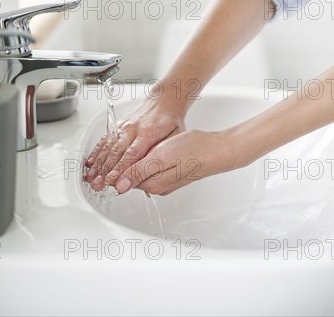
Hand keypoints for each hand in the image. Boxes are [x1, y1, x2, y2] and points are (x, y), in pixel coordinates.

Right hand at [85, 98, 185, 190]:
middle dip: (105, 170)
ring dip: (98, 164)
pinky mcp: (118, 126)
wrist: (164, 101)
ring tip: (91, 178)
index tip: (113, 180)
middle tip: (99, 184)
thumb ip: (162, 154)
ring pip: (108, 147)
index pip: (132, 154)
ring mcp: (124, 127)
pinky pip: (105, 140)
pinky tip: (91, 163)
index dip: (121, 168)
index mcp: (148, 133)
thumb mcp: (175, 137)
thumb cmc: (170, 121)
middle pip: (116, 152)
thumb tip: (151, 173)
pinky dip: (96, 152)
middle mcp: (132, 129)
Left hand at [113, 129, 235, 194]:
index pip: (124, 178)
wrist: (217, 151)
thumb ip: (139, 171)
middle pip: (133, 176)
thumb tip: (119, 185)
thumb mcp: (160, 157)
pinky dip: (150, 159)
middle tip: (126, 149)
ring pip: (143, 171)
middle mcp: (158, 186)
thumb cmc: (193, 151)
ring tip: (142, 146)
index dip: (117, 165)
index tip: (115, 153)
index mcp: (153, 184)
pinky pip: (154, 168)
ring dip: (139, 160)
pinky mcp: (174, 174)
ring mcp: (167, 181)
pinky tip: (156, 149)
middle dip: (127, 164)